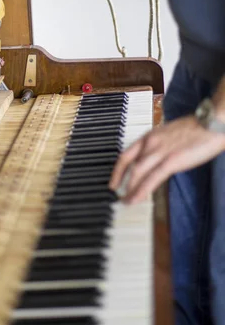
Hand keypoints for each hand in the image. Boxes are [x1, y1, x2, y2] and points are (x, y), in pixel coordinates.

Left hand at [109, 115, 224, 203]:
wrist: (211, 123)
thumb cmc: (196, 129)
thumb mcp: (170, 135)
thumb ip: (159, 147)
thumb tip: (156, 161)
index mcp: (150, 135)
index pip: (126, 154)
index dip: (117, 170)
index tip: (113, 182)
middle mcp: (151, 142)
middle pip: (128, 164)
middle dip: (120, 181)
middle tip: (117, 196)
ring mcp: (160, 151)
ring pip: (137, 172)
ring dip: (130, 188)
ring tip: (126, 201)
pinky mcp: (172, 161)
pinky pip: (152, 179)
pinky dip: (141, 190)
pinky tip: (137, 199)